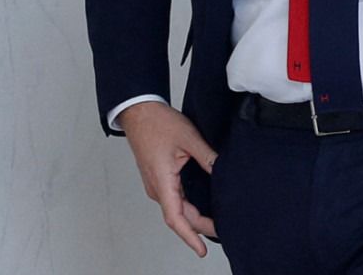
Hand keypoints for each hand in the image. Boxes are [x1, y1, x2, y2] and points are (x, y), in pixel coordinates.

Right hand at [119, 101, 218, 256]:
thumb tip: (223, 172)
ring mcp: (157, 184)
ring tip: (216, 222)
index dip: (190, 236)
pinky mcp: (159, 178)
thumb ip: (208, 157)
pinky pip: (174, 199)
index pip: (176, 218)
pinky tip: (203, 205)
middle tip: (223, 230)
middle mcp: (157, 188)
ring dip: (194, 218)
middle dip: (200, 227)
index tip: (201, 250)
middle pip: (179, 216)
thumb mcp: (189, 137)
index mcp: (162, 181)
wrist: (139, 112)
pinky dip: (188, 206)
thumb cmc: (158, 123)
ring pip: (177, 208)